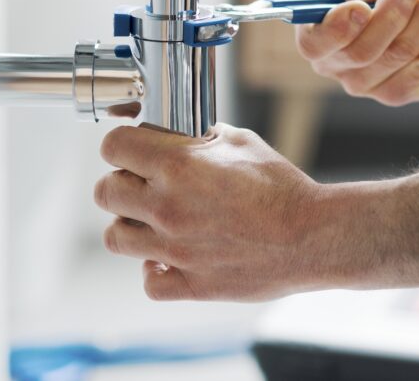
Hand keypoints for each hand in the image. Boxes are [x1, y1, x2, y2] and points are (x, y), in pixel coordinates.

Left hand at [94, 123, 333, 301]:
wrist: (313, 236)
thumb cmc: (282, 187)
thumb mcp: (241, 141)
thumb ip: (201, 138)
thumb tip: (180, 135)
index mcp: (178, 166)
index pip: (113, 146)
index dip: (120, 145)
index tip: (130, 150)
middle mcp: (167, 207)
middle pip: (105, 192)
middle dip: (119, 183)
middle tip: (140, 185)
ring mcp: (175, 250)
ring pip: (115, 237)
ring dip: (128, 226)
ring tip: (151, 222)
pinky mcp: (191, 283)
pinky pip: (149, 282)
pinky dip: (154, 271)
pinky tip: (169, 258)